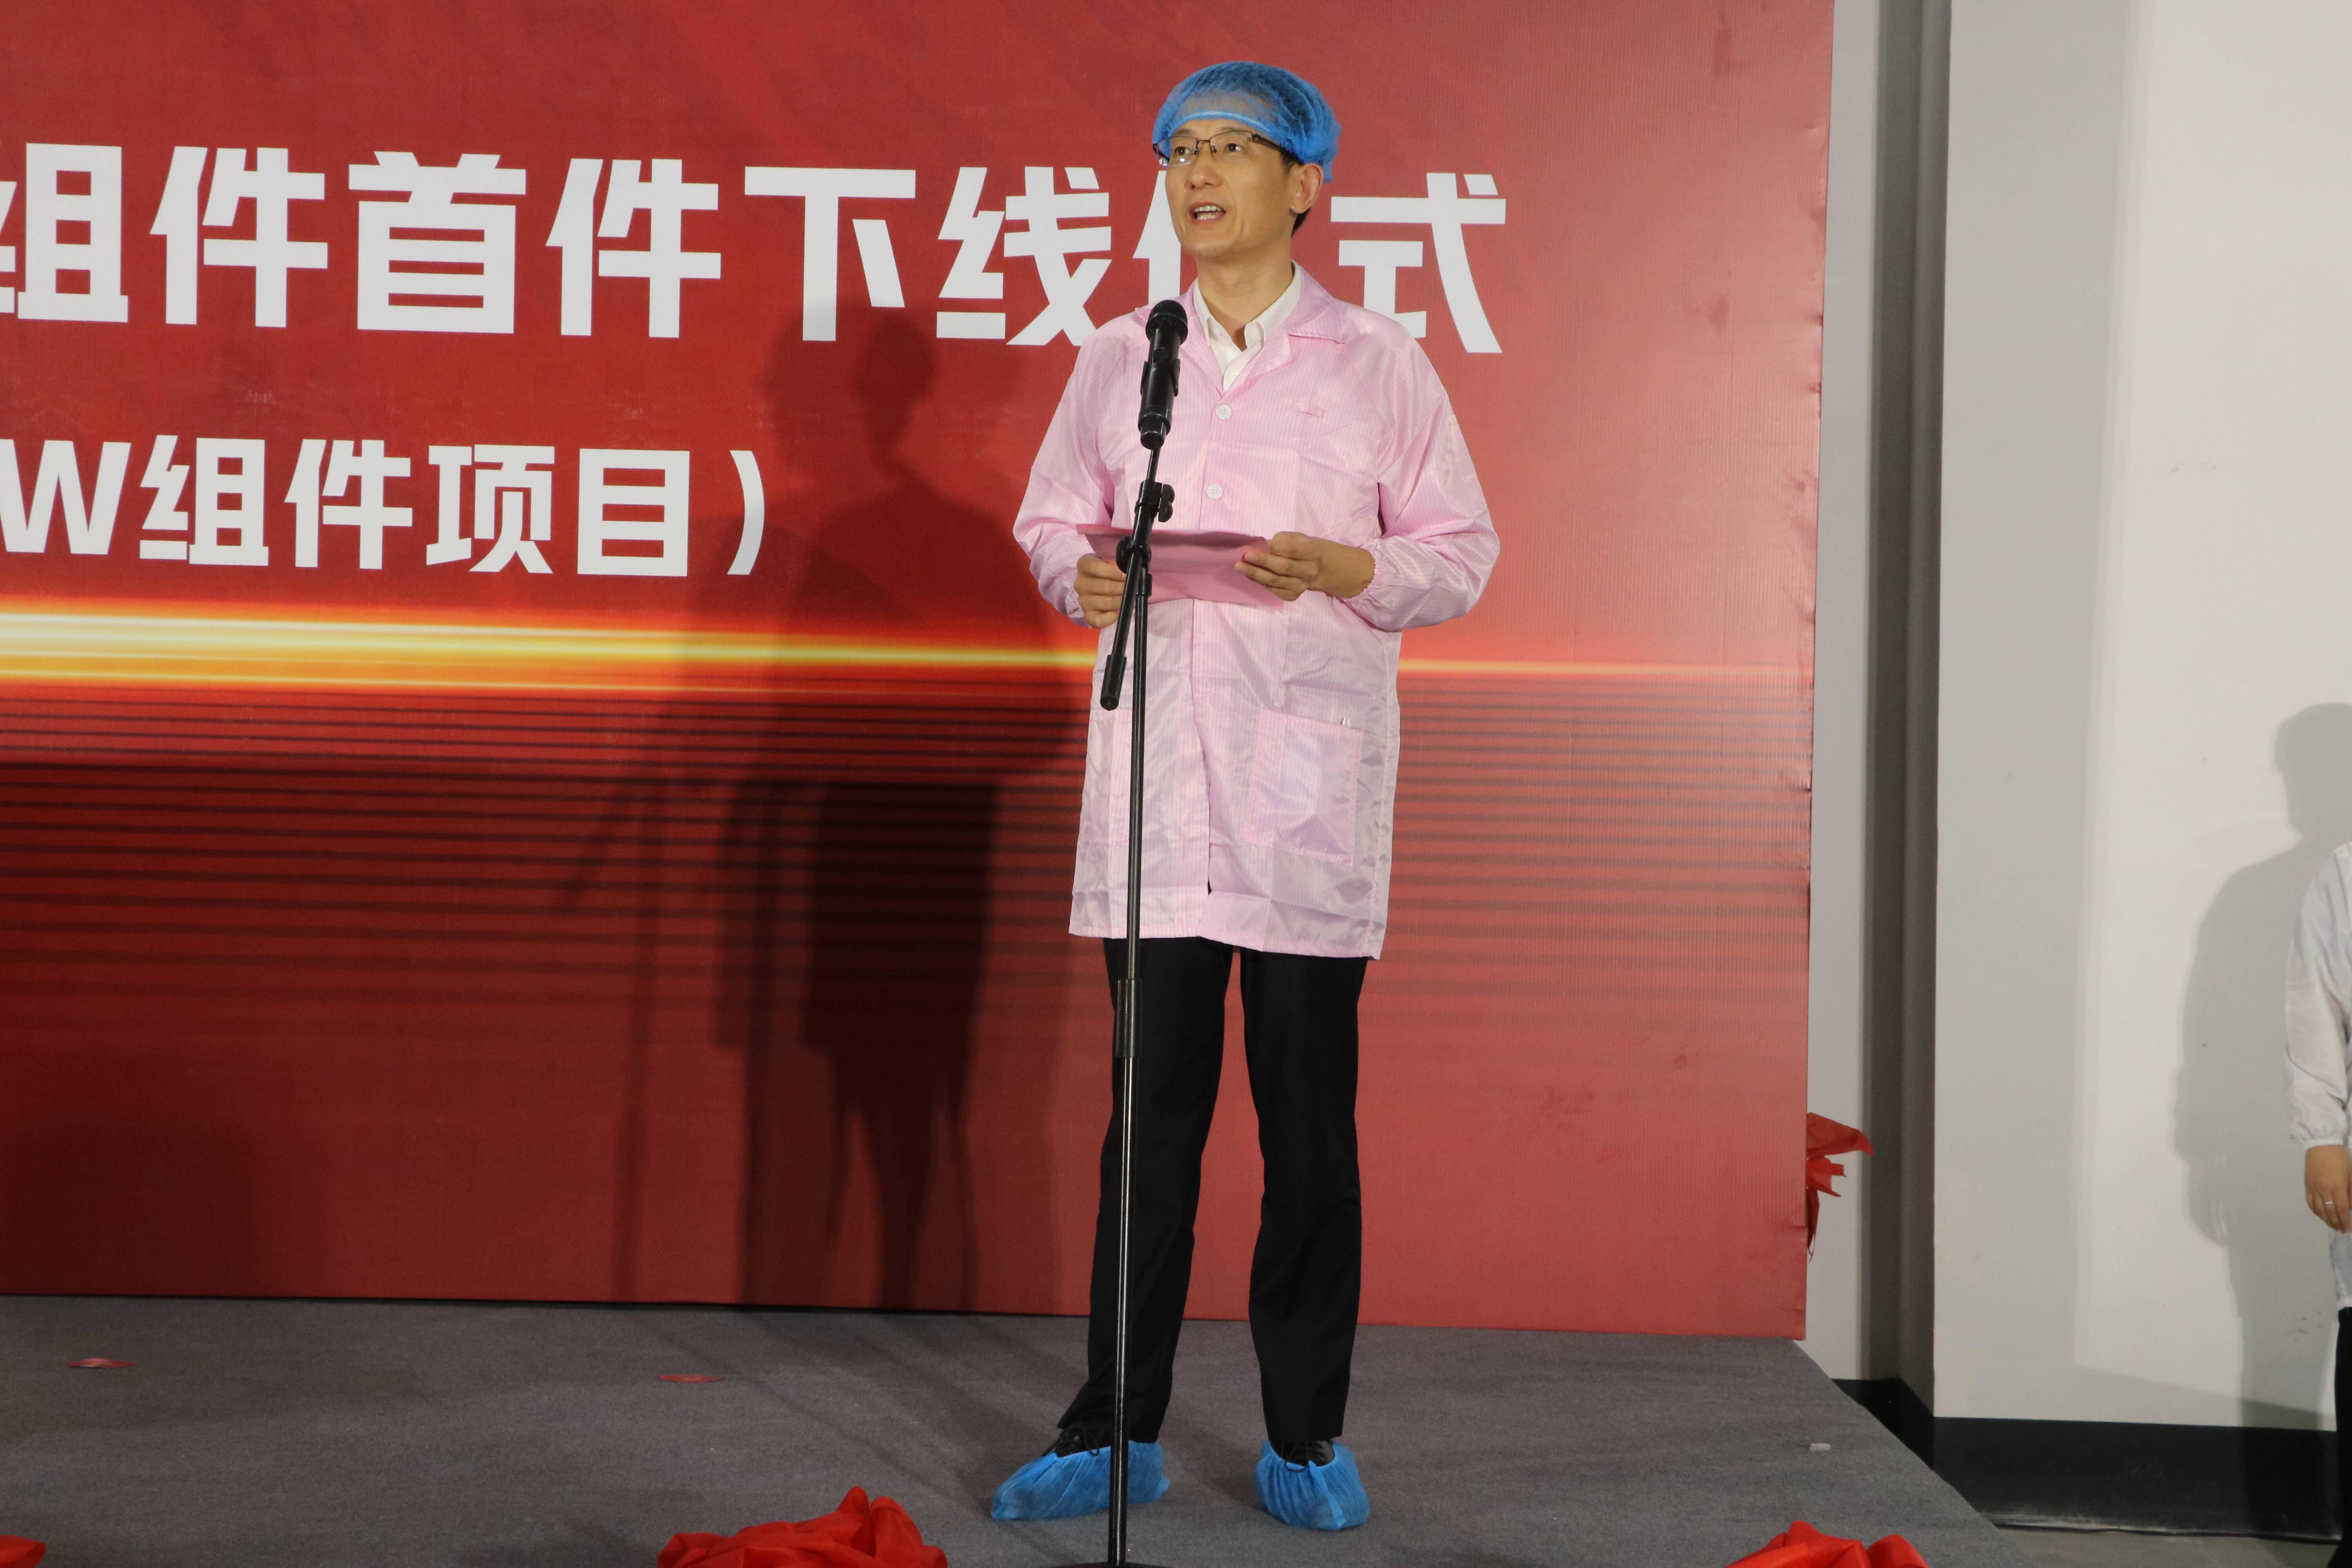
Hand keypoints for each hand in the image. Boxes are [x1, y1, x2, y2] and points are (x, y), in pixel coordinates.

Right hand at [1076, 553, 1125, 628]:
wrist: (1104, 585)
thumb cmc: (1110, 571)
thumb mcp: (1111, 561)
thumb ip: (1117, 562)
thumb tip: (1129, 568)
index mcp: (1083, 565)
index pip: (1096, 567)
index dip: (1114, 572)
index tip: (1128, 575)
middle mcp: (1080, 584)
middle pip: (1104, 586)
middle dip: (1123, 587)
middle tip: (1135, 587)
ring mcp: (1083, 601)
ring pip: (1107, 602)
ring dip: (1122, 601)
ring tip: (1131, 597)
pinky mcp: (1088, 616)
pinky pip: (1101, 620)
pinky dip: (1114, 616)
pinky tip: (1121, 611)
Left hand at [1238, 532, 1374, 602]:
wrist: (1320, 568)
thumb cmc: (1303, 548)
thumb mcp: (1297, 538)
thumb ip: (1280, 542)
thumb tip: (1258, 547)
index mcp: (1312, 551)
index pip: (1291, 550)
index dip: (1271, 550)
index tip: (1252, 547)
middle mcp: (1309, 571)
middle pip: (1283, 568)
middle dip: (1261, 563)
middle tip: (1242, 558)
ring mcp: (1301, 586)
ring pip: (1276, 581)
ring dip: (1255, 574)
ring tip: (1240, 567)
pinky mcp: (1293, 595)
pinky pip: (1273, 590)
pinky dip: (1259, 582)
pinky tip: (1248, 575)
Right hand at [2308, 1144, 2351, 1230]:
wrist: (2321, 1145)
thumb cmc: (2340, 1159)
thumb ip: (2351, 1193)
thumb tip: (2349, 1207)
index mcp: (2337, 1187)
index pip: (2342, 1209)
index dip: (2345, 1221)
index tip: (2348, 1229)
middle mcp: (2323, 1190)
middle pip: (2330, 1212)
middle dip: (2337, 1223)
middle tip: (2342, 1230)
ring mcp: (2313, 1188)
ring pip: (2319, 1210)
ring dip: (2326, 1220)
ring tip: (2333, 1226)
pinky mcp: (2307, 1186)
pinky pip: (2310, 1203)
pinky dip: (2316, 1212)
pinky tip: (2321, 1215)